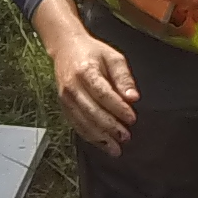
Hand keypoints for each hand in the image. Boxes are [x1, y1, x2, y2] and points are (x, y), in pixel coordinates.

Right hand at [42, 10, 139, 151]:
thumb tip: (133, 98)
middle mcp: (72, 87)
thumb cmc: (92, 53)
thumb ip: (124, 78)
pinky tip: (103, 144)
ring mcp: (66, 98)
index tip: (132, 118)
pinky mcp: (64, 106)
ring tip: (116, 148)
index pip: (103, 94)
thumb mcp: (113, 58)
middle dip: (110, 127)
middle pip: (92, 112)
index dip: (118, 108)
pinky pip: (77, 125)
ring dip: (100, 138)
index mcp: (85, 71)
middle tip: (126, 136)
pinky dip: (90, 137)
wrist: (66, 48)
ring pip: (83, 123)